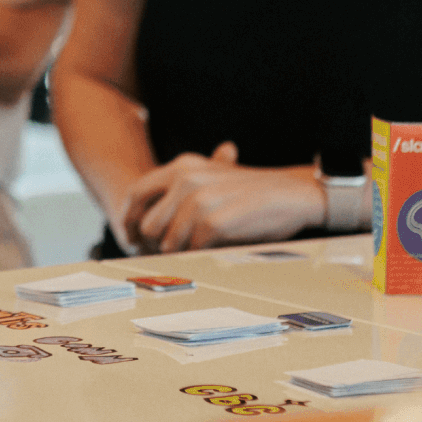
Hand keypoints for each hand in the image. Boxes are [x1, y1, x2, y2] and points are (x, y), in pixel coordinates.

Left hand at [121, 145, 321, 252]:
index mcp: (181, 165)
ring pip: (170, 243)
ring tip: (202, 250)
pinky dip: (202, 256)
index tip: (133, 239)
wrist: (292, 194)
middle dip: (158, 245)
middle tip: (172, 254)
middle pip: (149, 226)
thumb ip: (179, 190)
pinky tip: (216, 250)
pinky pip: (194, 250)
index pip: (136, 194)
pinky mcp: (213, 221)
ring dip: (184, 253)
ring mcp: (199, 200)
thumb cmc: (249, 193)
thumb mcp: (211, 177)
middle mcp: (185, 179)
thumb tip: (143, 226)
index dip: (130, 221)